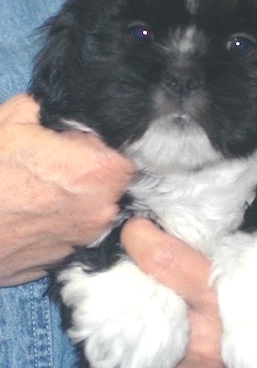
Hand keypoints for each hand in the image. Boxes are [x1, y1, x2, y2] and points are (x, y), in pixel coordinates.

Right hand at [0, 94, 133, 284]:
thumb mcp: (14, 119)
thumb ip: (53, 109)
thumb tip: (67, 112)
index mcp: (97, 171)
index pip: (131, 153)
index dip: (109, 146)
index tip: (88, 144)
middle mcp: (100, 210)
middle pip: (115, 183)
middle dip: (95, 171)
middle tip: (61, 164)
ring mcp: (84, 238)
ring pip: (96, 208)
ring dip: (79, 197)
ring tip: (43, 189)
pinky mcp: (65, 258)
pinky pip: (75, 231)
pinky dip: (63, 221)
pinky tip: (37, 212)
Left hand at [121, 178, 256, 367]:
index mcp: (227, 308)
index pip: (166, 263)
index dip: (143, 236)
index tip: (140, 222)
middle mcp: (196, 344)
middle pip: (136, 293)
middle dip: (128, 264)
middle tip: (136, 245)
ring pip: (128, 326)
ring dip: (130, 295)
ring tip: (142, 276)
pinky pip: (137, 354)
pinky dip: (138, 327)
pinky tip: (153, 311)